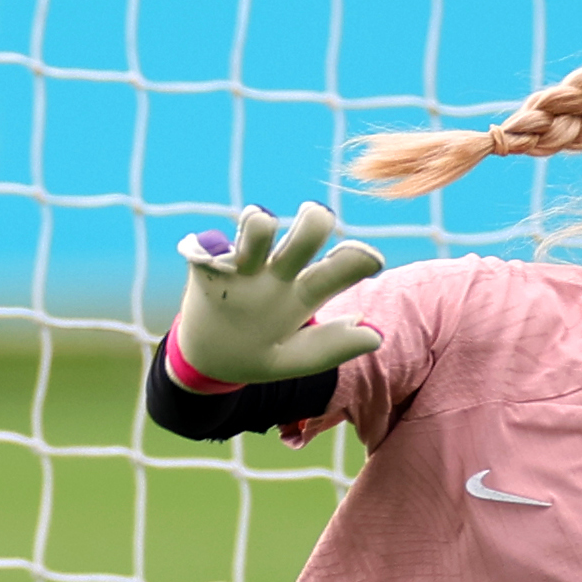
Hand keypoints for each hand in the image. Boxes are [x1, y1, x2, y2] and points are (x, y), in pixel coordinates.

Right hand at [170, 203, 385, 385]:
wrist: (208, 361)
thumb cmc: (260, 353)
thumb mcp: (294, 358)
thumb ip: (331, 348)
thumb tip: (375, 336)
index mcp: (305, 292)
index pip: (341, 267)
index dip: (357, 259)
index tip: (371, 260)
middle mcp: (278, 270)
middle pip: (307, 231)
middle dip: (315, 222)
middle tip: (315, 221)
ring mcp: (243, 265)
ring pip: (257, 225)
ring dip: (260, 224)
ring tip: (259, 229)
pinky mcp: (207, 263)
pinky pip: (207, 245)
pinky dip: (208, 248)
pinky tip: (209, 261)